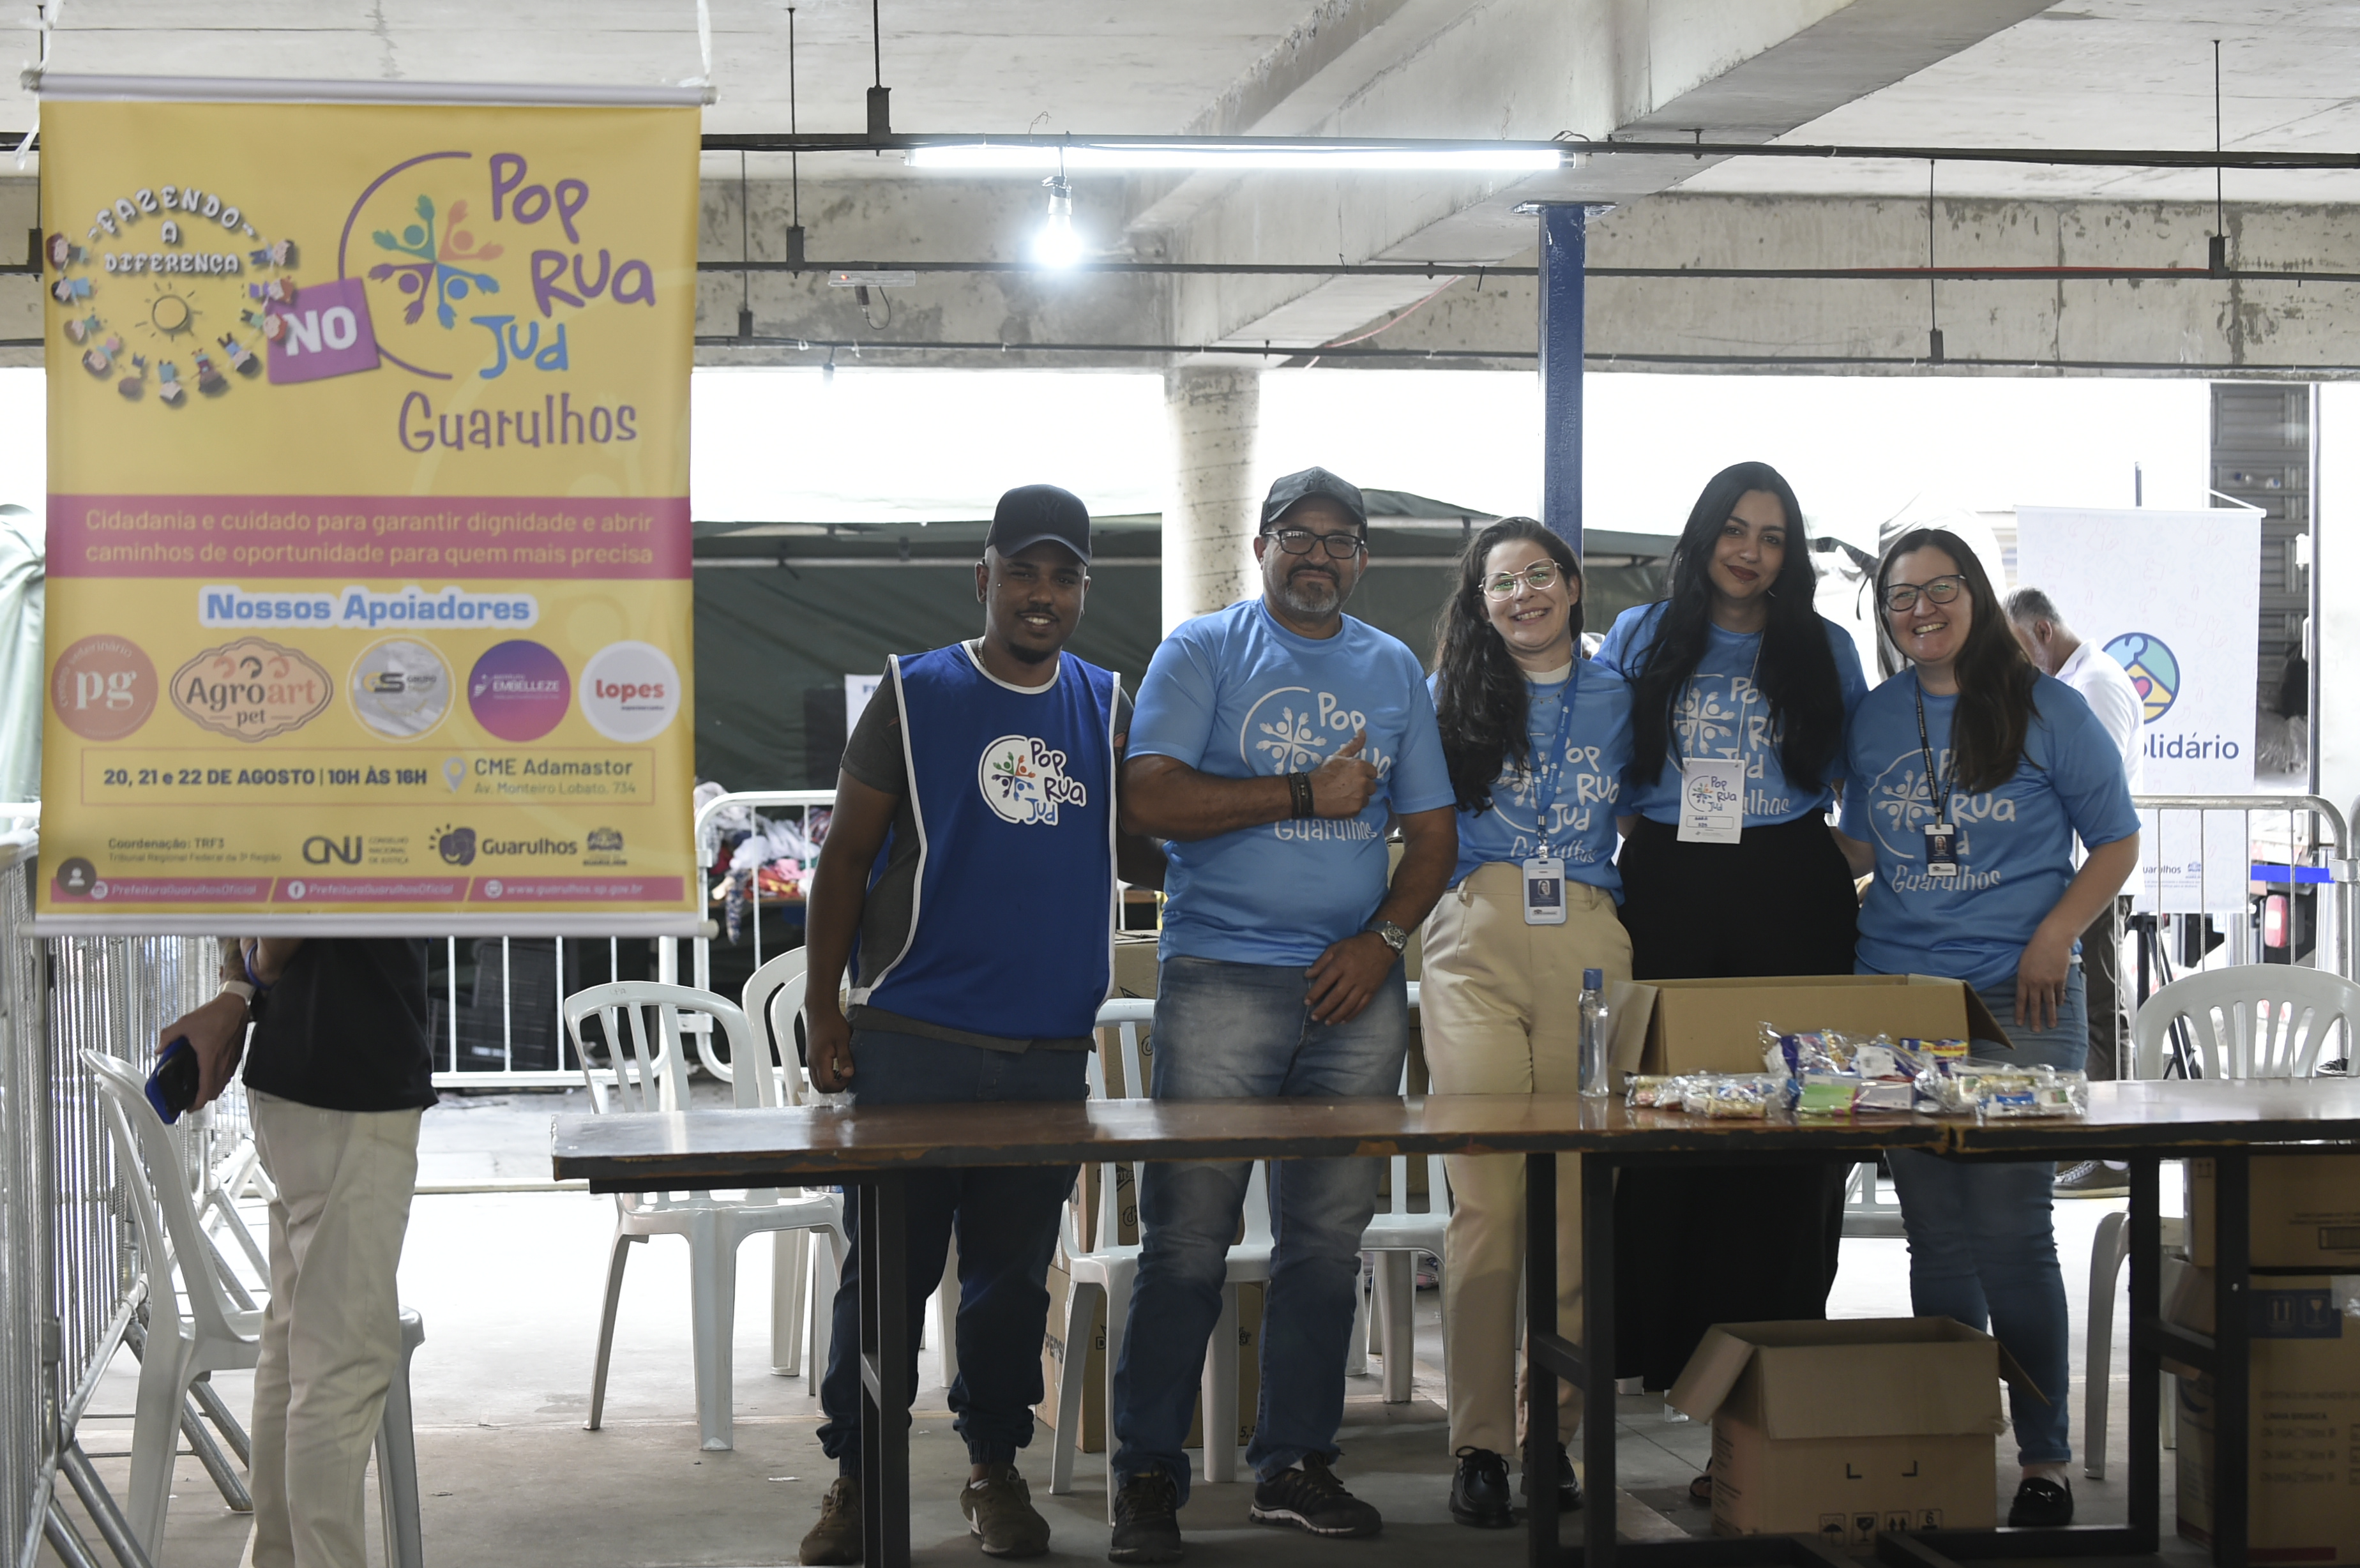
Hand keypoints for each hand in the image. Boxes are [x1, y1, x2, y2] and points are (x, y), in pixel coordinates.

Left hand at [163, 992, 250, 1109]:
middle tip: (193, 1098)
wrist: (235, 1006)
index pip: (206, 1090)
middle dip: (204, 1099)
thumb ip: (168, 1037)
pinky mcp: (236, 1055)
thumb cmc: (215, 1014)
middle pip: (215, 1091)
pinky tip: (211, 1072)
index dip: (198, 1103)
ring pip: (223, 1084)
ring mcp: (231, 1060)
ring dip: (212, 1089)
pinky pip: (228, 1074)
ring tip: (201, 1087)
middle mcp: (222, 1063)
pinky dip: (219, 1079)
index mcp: (209, 1059)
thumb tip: (159, 1048)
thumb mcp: (185, 1023)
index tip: (190, 1107)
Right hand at [806, 1005, 853, 1092]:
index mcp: (819, 1060)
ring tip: (842, 1073)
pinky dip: (826, 1076)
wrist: (820, 1011)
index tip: (850, 1076)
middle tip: (847, 1078)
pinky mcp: (811, 1057)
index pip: (826, 1085)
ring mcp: (810, 1060)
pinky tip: (836, 1068)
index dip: (840, 1085)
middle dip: (834, 1088)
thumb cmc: (832, 1023)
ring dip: (829, 1082)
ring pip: (817, 1082)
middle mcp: (811, 1063)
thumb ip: (845, 1059)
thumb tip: (849, 1074)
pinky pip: (816, 1074)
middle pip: (820, 1087)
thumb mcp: (843, 1040)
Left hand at [1305, 931, 1395, 1024]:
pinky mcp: (1372, 990)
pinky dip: (1352, 1014)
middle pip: (1336, 997)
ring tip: (1327, 1022)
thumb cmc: (1355, 946)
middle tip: (1314, 1017)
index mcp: (1341, 964)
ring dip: (1337, 1015)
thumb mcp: (1336, 948)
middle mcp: (1352, 977)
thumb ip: (1321, 962)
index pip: (1325, 982)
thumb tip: (1308, 975)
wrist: (1382, 946)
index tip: (1307, 1002)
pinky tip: (1343, 1020)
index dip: (1315, 993)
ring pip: (1348, 1004)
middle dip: (1324, 1009)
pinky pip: (1361, 1006)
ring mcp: (1363, 985)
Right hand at [1308, 730, 1378, 818]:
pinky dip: (1353, 807)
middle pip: (1371, 786)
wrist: (1309, 793)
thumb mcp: (1337, 756)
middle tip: (1348, 787)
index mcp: (1360, 767)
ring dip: (1359, 797)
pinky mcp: (1356, 809)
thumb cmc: (1322, 774)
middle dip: (1363, 787)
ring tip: (1344, 796)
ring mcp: (1360, 796)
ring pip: (1367, 798)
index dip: (1364, 775)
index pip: (1373, 772)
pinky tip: (1342, 803)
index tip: (1354, 777)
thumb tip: (1363, 731)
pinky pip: (1360, 808)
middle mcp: (1363, 781)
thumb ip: (1353, 745)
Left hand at [2014, 922, 2075, 1033]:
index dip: (2020, 1012)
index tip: (2019, 1023)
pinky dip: (2060, 1000)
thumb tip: (2025, 989)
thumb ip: (2023, 976)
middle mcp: (2035, 983)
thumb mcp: (2023, 962)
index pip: (2020, 1000)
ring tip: (2051, 1025)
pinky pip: (2059, 993)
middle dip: (2035, 1019)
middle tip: (2035, 1030)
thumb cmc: (2035, 948)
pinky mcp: (2060, 979)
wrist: (2052, 939)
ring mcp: (2049, 982)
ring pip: (2049, 1002)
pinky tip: (2059, 1006)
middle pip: (2035, 1005)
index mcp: (2023, 978)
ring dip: (2050, 1015)